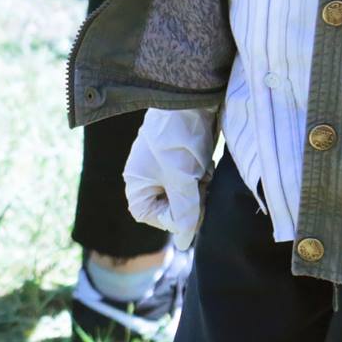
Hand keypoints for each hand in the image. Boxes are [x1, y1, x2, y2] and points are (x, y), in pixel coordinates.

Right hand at [122, 108, 216, 250]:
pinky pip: (193, 179)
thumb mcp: (183, 179)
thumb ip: (185, 212)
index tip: (191, 206)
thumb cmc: (180, 138)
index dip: (172, 217)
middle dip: (189, 198)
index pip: (151, 216)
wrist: (194, 100)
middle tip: (199, 183)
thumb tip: (185, 242)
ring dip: (198, 186)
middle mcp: (147, 176)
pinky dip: (202, 174)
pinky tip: (204, 161)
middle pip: (171, 206)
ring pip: (186, 193)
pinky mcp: (182, 158)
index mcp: (137, 181)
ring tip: (201, 167)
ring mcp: (165, 166)